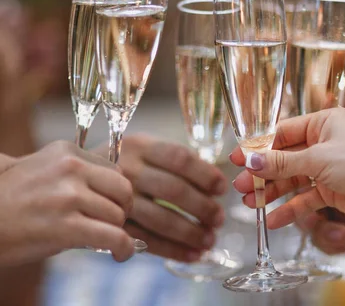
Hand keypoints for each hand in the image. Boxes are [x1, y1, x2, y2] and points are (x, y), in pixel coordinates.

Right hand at [0, 141, 133, 265]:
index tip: (109, 205)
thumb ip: (76, 174)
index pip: (115, 170)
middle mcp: (70, 168)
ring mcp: (68, 196)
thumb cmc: (8, 202)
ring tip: (106, 240)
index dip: (115, 192)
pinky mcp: (66, 226)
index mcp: (66, 151)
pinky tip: (120, 254)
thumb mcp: (41, 170)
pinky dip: (123, 248)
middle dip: (123, 209)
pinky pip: (113, 236)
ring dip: (116, 231)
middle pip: (123, 189)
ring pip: (118, 215)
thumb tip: (115, 189)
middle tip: (113, 223)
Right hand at [94, 134, 226, 261]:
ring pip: (162, 219)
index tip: (222, 187)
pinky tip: (191, 255)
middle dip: (203, 207)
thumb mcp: (140, 150)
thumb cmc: (118, 164)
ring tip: (209, 240)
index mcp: (138, 145)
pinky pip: (146, 240)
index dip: (205, 174)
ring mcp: (116, 199)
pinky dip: (173, 250)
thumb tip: (216, 184)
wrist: (67, 180)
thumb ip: (172, 161)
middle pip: (174, 190)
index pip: (179, 158)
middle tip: (219, 219)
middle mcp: (126, 169)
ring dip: (191, 232)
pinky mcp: (110, 225)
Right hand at [231, 108, 344, 227]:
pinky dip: (290, 208)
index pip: (282, 132)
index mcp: (323, 123)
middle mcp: (324, 142)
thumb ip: (281, 162)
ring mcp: (327, 167)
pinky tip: (274, 219)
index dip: (258, 147)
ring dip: (272, 191)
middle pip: (284, 157)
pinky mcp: (332, 190)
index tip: (237, 158)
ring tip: (250, 204)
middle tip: (240, 186)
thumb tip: (250, 159)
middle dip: (262, 173)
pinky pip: (305, 198)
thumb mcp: (316, 158)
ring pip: (292, 179)